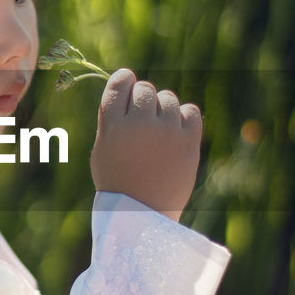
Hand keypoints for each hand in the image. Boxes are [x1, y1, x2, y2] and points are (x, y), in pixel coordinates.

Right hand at [90, 68, 202, 220]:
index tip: (128, 80)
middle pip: (145, 89)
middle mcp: (140, 124)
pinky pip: (191, 111)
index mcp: (113, 126)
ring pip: (168, 98)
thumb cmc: (118, 182)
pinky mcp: (189, 142)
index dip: (124, 78)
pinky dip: (184, 116)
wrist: (143, 215)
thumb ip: (114, 118)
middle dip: (143, 98)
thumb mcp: (103, 148)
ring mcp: (167, 133)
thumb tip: (132, 89)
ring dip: (163, 108)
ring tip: (158, 130)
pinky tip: (176, 130)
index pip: (120, 83)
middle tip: (142, 116)